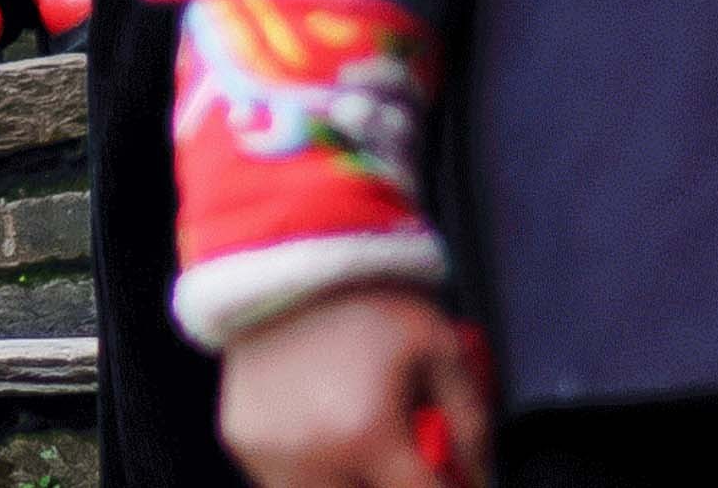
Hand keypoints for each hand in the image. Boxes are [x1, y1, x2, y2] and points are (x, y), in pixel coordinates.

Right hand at [223, 287, 495, 487]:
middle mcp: (310, 455)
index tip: (450, 473)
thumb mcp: (442, 350)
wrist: (286, 252)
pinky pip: (283, 481)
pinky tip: (327, 435)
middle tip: (401, 458)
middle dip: (393, 481)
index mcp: (365, 437)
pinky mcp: (241, 439)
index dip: (450, 485)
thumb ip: (471, 425)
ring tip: (363, 446)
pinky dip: (313, 470)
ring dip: (351, 480)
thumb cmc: (365, 298)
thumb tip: (476, 477)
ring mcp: (267, 451)